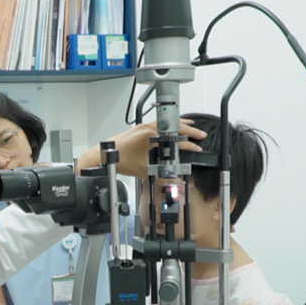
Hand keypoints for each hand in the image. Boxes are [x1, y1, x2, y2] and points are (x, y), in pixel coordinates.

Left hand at [77, 120, 206, 178]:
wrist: (104, 155)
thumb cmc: (120, 160)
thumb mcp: (143, 170)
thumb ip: (161, 177)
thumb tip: (174, 182)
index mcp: (150, 136)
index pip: (175, 140)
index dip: (188, 145)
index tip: (197, 148)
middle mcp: (147, 128)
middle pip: (174, 125)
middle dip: (190, 129)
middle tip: (200, 134)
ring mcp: (143, 126)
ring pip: (167, 122)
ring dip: (180, 124)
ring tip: (191, 126)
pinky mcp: (139, 128)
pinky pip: (159, 123)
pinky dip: (169, 125)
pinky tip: (172, 127)